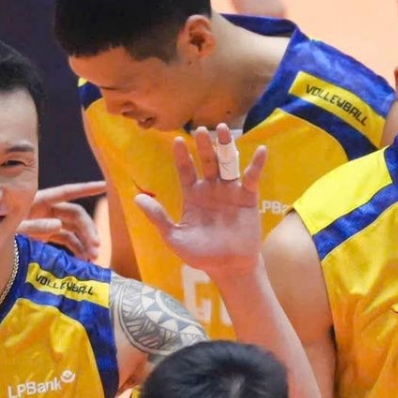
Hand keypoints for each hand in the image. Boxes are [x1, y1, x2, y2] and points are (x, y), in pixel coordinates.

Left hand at [22, 180, 106, 260]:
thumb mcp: (13, 228)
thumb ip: (34, 226)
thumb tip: (58, 225)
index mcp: (40, 200)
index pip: (67, 192)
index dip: (86, 188)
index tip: (105, 186)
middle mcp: (47, 209)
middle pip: (75, 215)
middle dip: (88, 230)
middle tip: (96, 248)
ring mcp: (47, 221)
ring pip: (74, 229)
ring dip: (85, 242)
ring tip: (92, 258)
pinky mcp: (46, 234)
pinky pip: (66, 240)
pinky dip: (76, 248)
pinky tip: (83, 259)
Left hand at [132, 126, 266, 280]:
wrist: (228, 268)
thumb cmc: (200, 255)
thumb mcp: (174, 237)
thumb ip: (158, 217)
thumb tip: (136, 197)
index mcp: (192, 195)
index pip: (185, 170)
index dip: (181, 156)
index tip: (176, 141)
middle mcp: (211, 188)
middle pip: (206, 161)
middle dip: (203, 145)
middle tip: (200, 129)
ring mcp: (230, 191)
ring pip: (227, 163)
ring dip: (226, 146)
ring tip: (223, 129)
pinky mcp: (248, 198)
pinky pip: (252, 178)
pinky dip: (256, 164)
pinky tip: (261, 150)